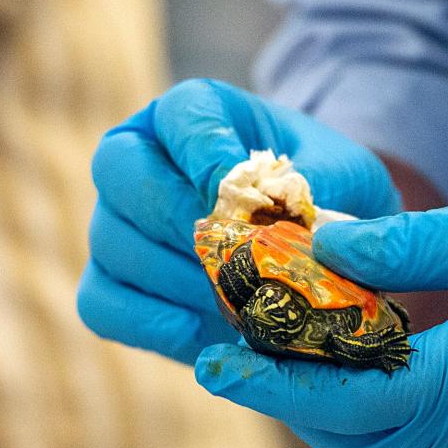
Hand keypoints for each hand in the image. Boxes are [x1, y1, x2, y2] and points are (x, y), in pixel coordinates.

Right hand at [77, 79, 399, 362]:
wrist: (312, 246)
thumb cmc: (325, 195)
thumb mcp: (345, 176)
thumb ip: (324, 181)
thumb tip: (292, 207)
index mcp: (192, 114)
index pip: (181, 115)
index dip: (205, 151)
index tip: (243, 192)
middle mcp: (138, 157)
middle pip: (121, 171)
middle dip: (178, 216)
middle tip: (231, 254)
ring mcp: (115, 222)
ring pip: (113, 242)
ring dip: (176, 277)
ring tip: (235, 301)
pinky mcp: (110, 283)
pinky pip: (103, 304)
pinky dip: (152, 323)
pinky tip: (207, 333)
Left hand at [195, 201, 447, 447]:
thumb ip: (415, 242)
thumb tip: (331, 242)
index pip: (338, 398)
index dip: (268, 379)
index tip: (212, 356)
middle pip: (346, 435)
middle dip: (285, 395)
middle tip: (238, 349)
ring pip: (379, 444)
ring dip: (327, 403)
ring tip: (289, 350)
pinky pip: (418, 443)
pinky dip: (374, 409)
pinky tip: (363, 363)